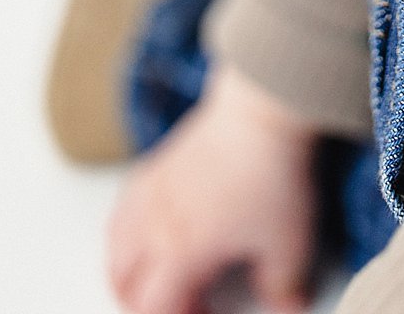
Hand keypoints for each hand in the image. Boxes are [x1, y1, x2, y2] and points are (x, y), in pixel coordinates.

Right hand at [106, 63, 321, 313]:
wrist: (261, 108)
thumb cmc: (270, 171)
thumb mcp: (288, 243)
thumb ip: (283, 286)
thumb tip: (288, 306)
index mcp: (179, 252)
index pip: (152, 307)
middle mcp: (153, 223)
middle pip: (121, 280)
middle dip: (140, 301)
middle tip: (178, 302)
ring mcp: (151, 189)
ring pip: (114, 243)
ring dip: (126, 269)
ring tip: (155, 274)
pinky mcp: (156, 162)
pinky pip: (123, 206)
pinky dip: (126, 229)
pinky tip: (150, 224)